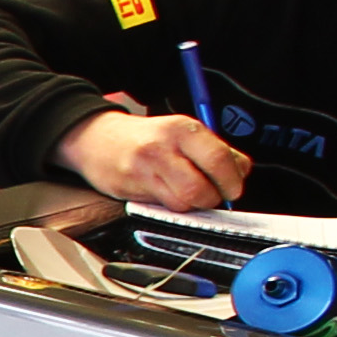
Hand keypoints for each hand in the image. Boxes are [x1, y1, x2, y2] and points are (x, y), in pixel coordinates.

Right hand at [61, 106, 245, 210]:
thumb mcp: (183, 132)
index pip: (220, 160)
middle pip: (201, 189)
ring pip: (182, 203)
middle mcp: (162, 148)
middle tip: (212, 195)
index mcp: (182, 129)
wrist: (96, 139)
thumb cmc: (145, 137)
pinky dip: (171, 205)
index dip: (232, 181)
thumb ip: (215, 150)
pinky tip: (166, 193)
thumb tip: (240, 172)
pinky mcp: (129, 189)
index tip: (233, 188)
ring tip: (187, 193)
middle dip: (212, 199)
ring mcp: (143, 171)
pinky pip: (162, 207)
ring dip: (191, 205)